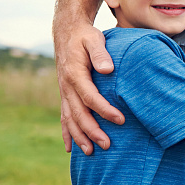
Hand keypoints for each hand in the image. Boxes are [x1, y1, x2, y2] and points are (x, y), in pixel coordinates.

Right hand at [55, 22, 123, 154]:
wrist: (67, 32)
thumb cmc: (85, 36)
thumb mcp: (94, 39)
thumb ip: (100, 53)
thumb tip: (107, 70)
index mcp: (75, 74)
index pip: (90, 97)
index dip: (104, 110)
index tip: (120, 120)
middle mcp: (66, 86)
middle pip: (78, 113)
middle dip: (92, 131)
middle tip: (108, 145)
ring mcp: (64, 92)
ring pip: (69, 119)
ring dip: (79, 137)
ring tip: (91, 153)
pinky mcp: (65, 94)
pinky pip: (64, 117)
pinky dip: (67, 133)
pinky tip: (70, 148)